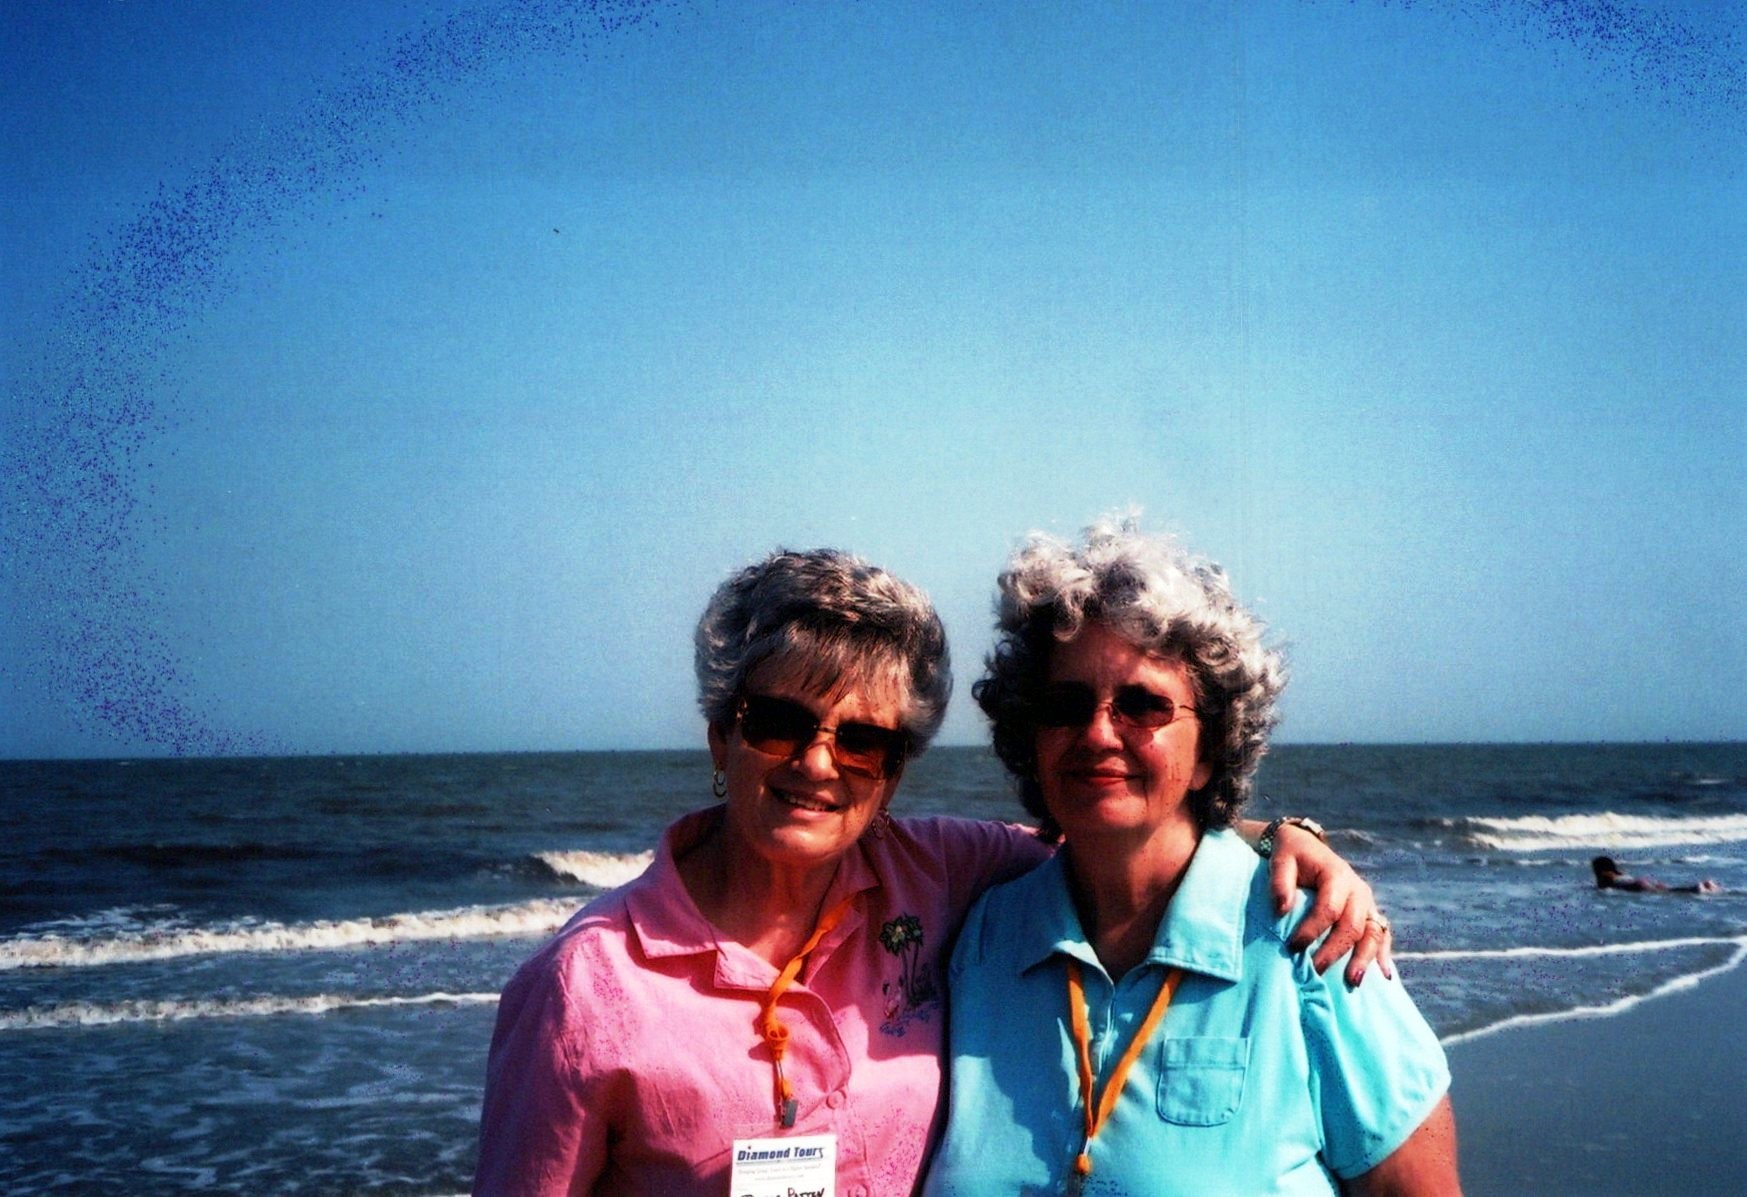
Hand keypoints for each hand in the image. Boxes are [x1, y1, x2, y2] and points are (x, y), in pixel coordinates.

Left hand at [1266, 822, 1394, 984]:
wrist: (1307, 846)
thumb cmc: (1292, 855)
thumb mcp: (1281, 859)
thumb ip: (1280, 882)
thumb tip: (1281, 910)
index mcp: (1337, 875)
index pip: (1330, 908)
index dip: (1312, 929)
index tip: (1293, 946)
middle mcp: (1357, 891)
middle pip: (1353, 926)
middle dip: (1335, 951)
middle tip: (1316, 971)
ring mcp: (1367, 903)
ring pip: (1373, 934)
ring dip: (1365, 959)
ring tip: (1353, 982)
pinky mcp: (1370, 914)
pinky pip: (1382, 935)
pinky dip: (1382, 955)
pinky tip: (1383, 976)